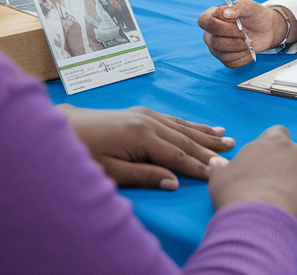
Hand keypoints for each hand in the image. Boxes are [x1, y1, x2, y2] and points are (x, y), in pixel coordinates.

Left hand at [57, 105, 234, 189]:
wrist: (63, 127)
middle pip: (185, 139)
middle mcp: (148, 121)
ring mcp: (145, 114)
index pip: (178, 156)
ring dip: (204, 133)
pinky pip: (172, 120)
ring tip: (225, 137)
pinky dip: (190, 125)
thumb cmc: (82, 153)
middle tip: (233, 152)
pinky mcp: (140, 113)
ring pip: (182, 127)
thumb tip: (173, 183)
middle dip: (209, 148)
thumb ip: (144, 176)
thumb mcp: (110, 172)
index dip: (199, 166)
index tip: (219, 173)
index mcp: (142, 136)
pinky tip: (201, 127)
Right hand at [198, 0, 288, 67]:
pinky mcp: (223, 58)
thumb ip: (239, 7)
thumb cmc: (256, 16)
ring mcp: (215, 46)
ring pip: (221, 54)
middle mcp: (210, 32)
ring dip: (240, 49)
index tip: (236, 24)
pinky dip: (243, 57)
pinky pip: (229, 63)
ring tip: (248, 42)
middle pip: (214, 41)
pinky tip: (248, 50)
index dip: (220, 26)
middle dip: (234, 40)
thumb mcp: (250, 7)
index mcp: (213, 15)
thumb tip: (226, 13)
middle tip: (245, 35)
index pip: (204, 21)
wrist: (266, 30)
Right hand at [209, 126, 296, 223]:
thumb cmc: (236, 192)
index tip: (262, 159)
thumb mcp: (219, 176)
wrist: (259, 220)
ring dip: (292, 180)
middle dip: (283, 164)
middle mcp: (295, 151)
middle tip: (267, 182)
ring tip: (276, 198)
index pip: (277, 133)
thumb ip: (221, 166)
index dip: (270, 145)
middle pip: (291, 153)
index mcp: (273, 141)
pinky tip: (285, 207)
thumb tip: (216, 162)